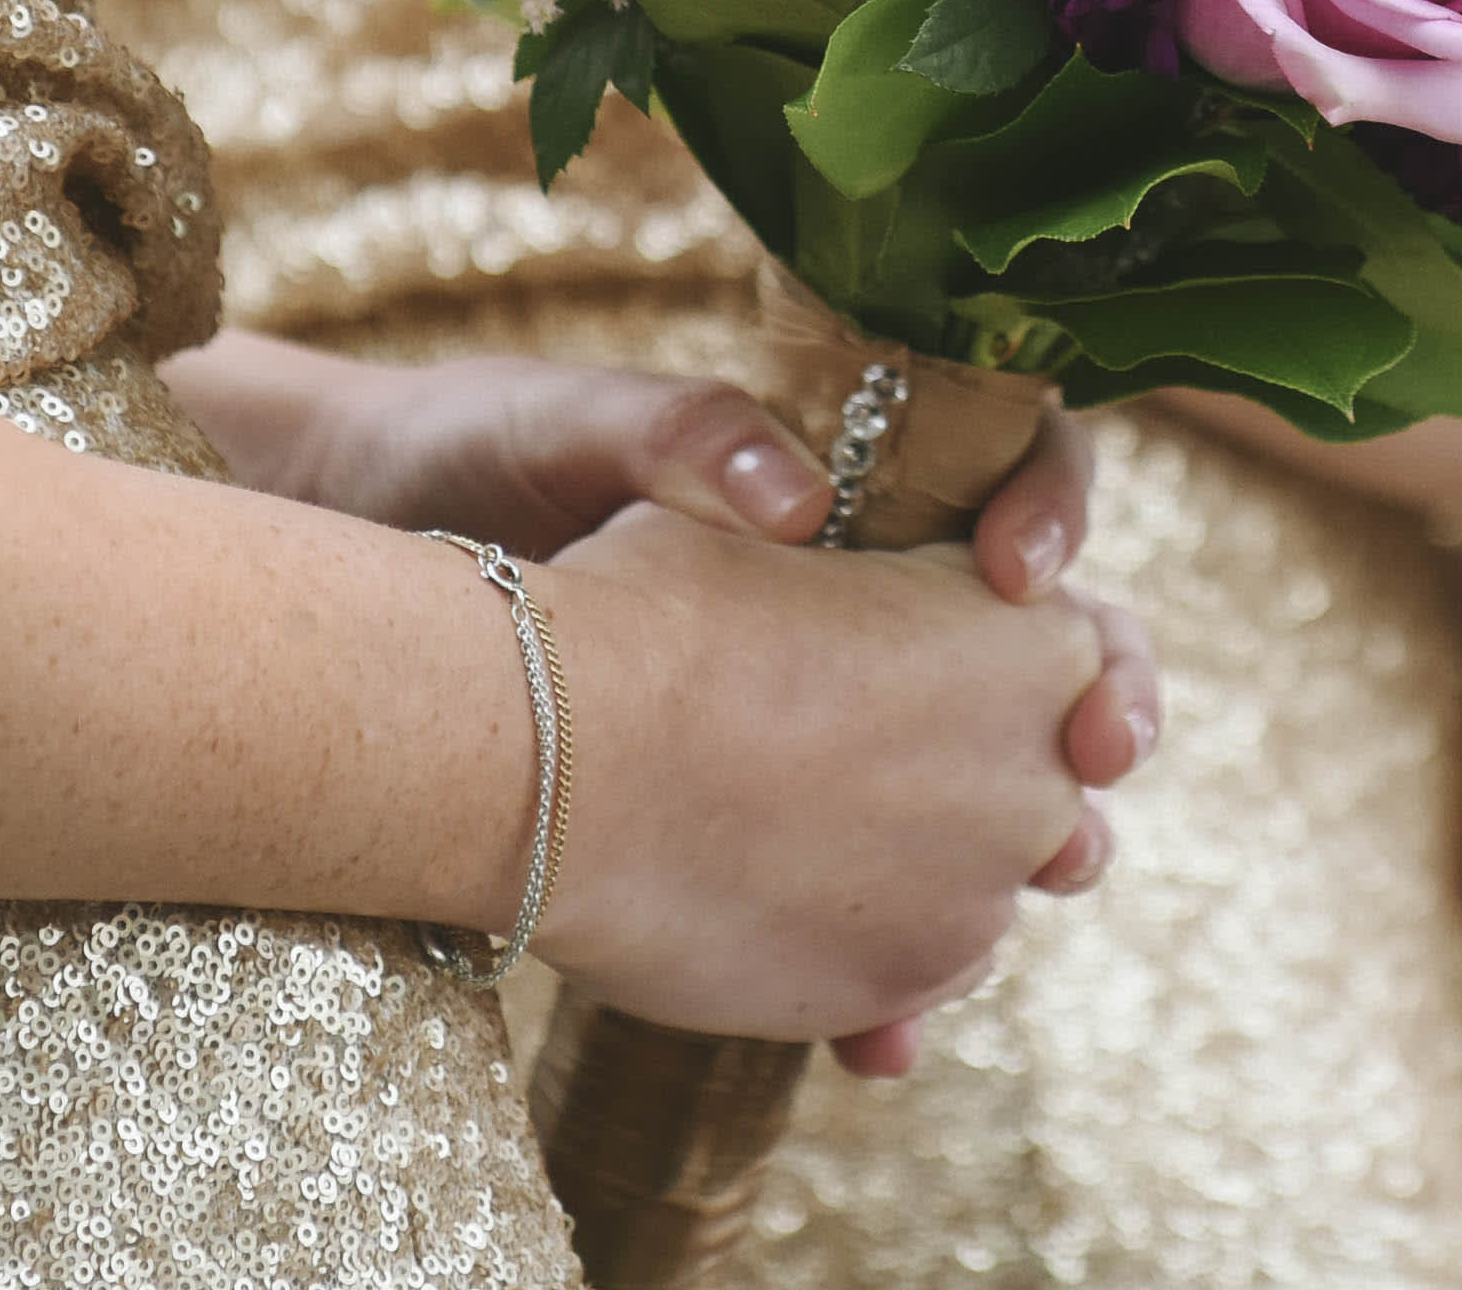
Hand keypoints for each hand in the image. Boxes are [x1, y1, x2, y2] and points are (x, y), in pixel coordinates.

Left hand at [174, 336, 1159, 1061]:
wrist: (361, 563)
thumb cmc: (473, 459)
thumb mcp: (567, 423)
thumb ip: (688, 436)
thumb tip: (799, 493)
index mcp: (847, 477)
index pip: (1012, 483)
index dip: (1052, 520)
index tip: (1019, 573)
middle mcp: (866, 601)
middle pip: (1046, 652)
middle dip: (1100, 702)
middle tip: (1098, 749)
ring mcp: (828, 724)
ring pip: (983, 798)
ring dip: (1024, 856)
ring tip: (1032, 894)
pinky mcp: (768, 825)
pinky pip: (869, 906)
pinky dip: (894, 978)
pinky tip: (882, 1037)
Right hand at [527, 510, 1134, 1044]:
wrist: (557, 756)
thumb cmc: (656, 616)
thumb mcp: (780, 545)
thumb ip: (869, 580)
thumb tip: (833, 556)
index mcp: (1039, 646)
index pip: (1101, 664)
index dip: (1036, 668)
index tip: (967, 680)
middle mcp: (1042, 782)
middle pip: (1046, 787)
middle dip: (978, 776)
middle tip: (867, 757)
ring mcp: (979, 901)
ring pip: (982, 888)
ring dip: (921, 868)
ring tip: (802, 831)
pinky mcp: (899, 989)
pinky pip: (915, 976)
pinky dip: (865, 947)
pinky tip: (775, 905)